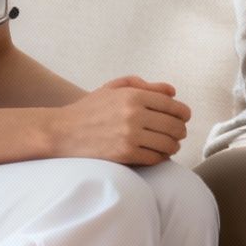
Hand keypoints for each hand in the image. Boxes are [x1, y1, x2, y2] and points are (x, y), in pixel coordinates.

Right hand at [49, 76, 190, 165]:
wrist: (62, 131)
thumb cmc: (90, 108)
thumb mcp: (114, 88)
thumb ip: (145, 86)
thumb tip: (172, 92)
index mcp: (134, 96)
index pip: (174, 106)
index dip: (184, 114)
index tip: (183, 118)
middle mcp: (135, 115)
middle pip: (175, 126)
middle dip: (180, 131)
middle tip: (177, 133)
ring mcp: (130, 136)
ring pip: (168, 144)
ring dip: (173, 146)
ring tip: (169, 145)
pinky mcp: (125, 155)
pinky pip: (155, 159)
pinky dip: (160, 158)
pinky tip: (156, 154)